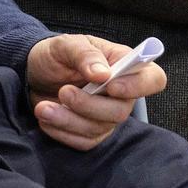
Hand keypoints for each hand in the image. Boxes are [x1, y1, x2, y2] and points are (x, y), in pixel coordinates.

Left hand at [25, 35, 166, 150]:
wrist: (34, 74)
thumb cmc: (56, 55)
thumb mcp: (66, 45)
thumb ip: (85, 55)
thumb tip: (102, 73)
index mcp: (123, 64)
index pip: (153, 79)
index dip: (139, 86)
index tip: (111, 85)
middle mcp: (122, 93)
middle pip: (122, 110)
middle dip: (89, 105)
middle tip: (64, 92)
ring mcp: (107, 115)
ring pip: (99, 128)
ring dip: (68, 120)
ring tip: (43, 107)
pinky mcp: (91, 133)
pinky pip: (84, 142)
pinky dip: (61, 132)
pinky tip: (47, 117)